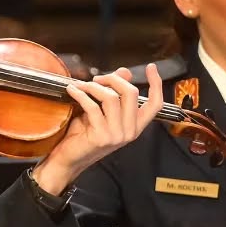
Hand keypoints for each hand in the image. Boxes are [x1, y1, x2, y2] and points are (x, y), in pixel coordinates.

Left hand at [32, 64, 164, 193]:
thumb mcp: (103, 112)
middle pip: (131, 93)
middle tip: (97, 79)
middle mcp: (130, 132)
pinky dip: (81, 95)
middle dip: (113, 79)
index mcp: (135, 126)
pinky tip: (72, 91)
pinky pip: (92, 107)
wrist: (69, 159)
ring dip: (93, 87)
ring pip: (111, 98)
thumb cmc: (84, 134)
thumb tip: (125, 72)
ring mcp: (117, 136)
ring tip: (81, 86)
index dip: (156, 84)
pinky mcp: (101, 137)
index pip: (155, 104)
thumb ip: (115, 92)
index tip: (151, 68)